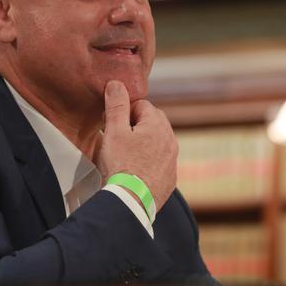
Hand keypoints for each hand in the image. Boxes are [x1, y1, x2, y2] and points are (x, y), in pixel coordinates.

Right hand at [94, 80, 177, 211]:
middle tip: (117, 139)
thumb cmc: (122, 165)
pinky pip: (159, 162)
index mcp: (158, 124)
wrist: (131, 202)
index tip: (112, 125)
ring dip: (142, 144)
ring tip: (124, 156)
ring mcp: (172, 161)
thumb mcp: (114, 130)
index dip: (124, 113)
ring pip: (156, 142)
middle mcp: (170, 140)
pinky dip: (148, 162)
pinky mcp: (170, 178)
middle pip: (151, 122)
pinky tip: (134, 171)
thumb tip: (117, 83)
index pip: (141, 105)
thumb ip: (116, 104)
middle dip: (135, 126)